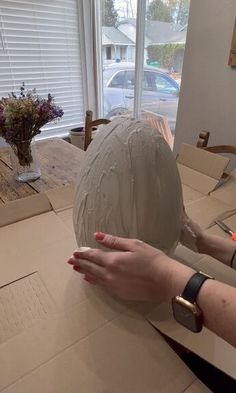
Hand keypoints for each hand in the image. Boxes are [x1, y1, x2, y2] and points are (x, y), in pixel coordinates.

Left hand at [67, 233, 193, 301]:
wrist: (165, 281)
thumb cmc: (153, 260)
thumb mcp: (134, 245)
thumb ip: (114, 241)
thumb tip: (98, 236)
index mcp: (113, 260)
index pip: (92, 255)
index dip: (83, 252)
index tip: (75, 251)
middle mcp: (109, 275)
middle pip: (90, 267)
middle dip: (80, 262)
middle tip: (70, 260)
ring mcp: (114, 286)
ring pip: (94, 278)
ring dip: (84, 272)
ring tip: (77, 269)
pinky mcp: (119, 293)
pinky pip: (102, 286)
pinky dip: (94, 281)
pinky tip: (91, 279)